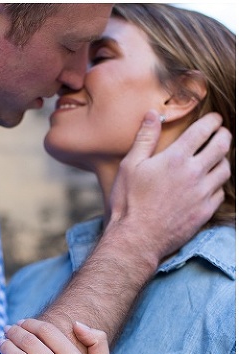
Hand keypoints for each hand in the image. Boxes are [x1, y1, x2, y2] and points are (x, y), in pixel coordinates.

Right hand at [108, 110, 230, 261]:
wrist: (135, 238)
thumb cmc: (128, 202)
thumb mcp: (129, 166)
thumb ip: (145, 139)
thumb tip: (152, 114)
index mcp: (176, 158)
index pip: (204, 130)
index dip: (213, 120)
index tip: (214, 119)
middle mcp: (194, 173)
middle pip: (222, 146)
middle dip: (224, 135)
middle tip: (220, 133)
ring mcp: (202, 193)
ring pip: (225, 169)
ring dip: (222, 160)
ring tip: (215, 159)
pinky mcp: (205, 211)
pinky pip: (220, 192)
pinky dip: (217, 185)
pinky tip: (208, 185)